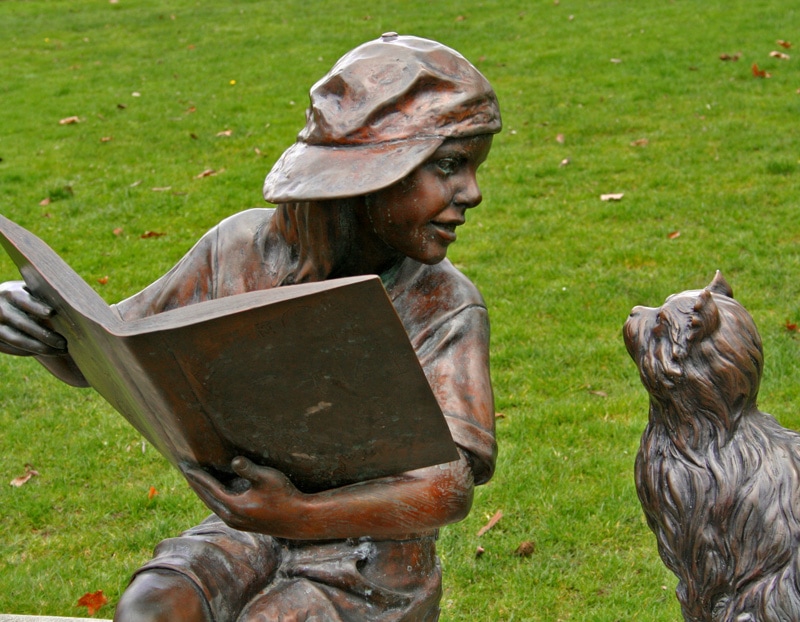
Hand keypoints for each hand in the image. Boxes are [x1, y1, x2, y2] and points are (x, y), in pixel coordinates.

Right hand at [0, 281, 66, 355]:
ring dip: (41, 348)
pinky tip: (46, 352)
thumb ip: (43, 295)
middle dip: (46, 335)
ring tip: (60, 351)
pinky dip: (29, 352)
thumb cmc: (22, 296)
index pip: (25, 301)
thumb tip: (72, 303)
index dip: (37, 307)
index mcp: (10, 292)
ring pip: (18, 340)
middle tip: (64, 343)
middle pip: (24, 324)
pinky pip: (12, 349)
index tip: (52, 313)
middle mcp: (0, 308)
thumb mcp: (28, 290)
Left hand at [182, 457, 306, 534]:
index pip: (209, 488)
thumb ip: (250, 469)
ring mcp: (236, 523)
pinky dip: (215, 499)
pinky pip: (221, 509)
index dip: (198, 475)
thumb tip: (234, 461)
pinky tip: (217, 493)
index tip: (186, 465)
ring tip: (197, 481)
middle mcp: (231, 517)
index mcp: (234, 506)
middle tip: (185, 471)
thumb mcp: (268, 478)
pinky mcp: (243, 525)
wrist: (298, 520)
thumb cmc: (285, 496)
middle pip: (207, 498)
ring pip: (213, 505)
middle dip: (196, 484)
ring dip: (204, 493)